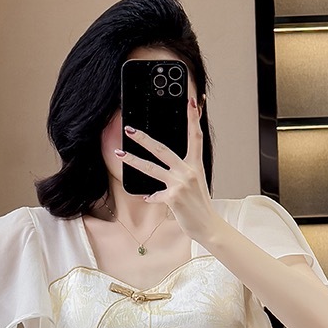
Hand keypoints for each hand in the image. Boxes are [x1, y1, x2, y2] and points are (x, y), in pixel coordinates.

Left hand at [114, 96, 212, 239]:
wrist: (208, 226)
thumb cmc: (200, 205)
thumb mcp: (196, 183)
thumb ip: (182, 172)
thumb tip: (164, 167)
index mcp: (196, 164)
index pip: (196, 136)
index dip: (193, 117)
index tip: (191, 101)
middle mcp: (189, 171)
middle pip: (162, 149)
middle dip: (143, 138)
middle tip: (130, 129)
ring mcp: (181, 184)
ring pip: (151, 168)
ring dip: (133, 160)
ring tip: (119, 154)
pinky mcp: (173, 197)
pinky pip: (155, 194)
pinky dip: (151, 197)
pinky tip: (148, 198)